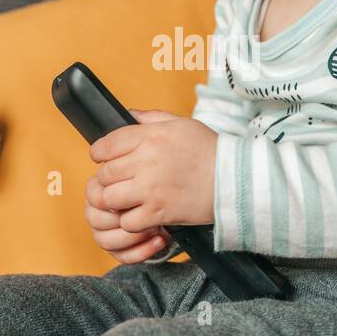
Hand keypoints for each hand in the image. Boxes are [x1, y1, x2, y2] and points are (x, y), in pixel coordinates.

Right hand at [84, 173, 171, 263]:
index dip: (111, 199)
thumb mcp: (146, 175)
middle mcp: (98, 211)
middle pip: (95, 220)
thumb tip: (129, 179)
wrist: (170, 207)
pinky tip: (159, 241)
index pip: (94, 196)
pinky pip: (122, 256)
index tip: (135, 198)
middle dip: (122, 218)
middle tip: (147, 213)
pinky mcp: (118, 250)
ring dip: (132, 236)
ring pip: (105, 240)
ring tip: (155, 227)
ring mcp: (105, 232)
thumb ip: (134, 175)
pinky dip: (142, 251)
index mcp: (99, 190)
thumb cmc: (156, 188)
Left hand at [88, 108, 216, 231]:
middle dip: (108, 180)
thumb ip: (151, 118)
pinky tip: (143, 215)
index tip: (103, 159)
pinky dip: (132, 222)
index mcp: (150, 136)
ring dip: (116, 202)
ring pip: (110, 199)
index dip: (100, 153)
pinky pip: (128, 222)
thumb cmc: (210, 151)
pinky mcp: (159, 213)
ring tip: (128, 200)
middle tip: (119, 182)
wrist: (236, 180)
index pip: (106, 145)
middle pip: (105, 174)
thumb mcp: (182, 124)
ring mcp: (151, 189)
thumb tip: (128, 114)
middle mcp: (146, 161)